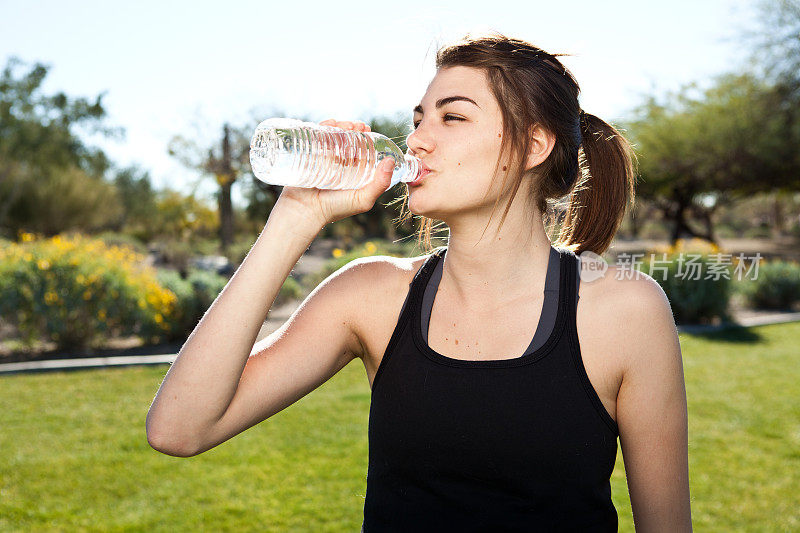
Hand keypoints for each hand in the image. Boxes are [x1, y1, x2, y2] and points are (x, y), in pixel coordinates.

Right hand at [273, 119, 394, 227]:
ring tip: (345, 125)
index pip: (362, 149)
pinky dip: (323, 126)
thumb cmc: (335, 208)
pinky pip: (316, 136)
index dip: (367, 137)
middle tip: (357, 126)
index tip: (367, 130)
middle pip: (348, 139)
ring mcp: (323, 158)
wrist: (304, 211)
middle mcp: (339, 164)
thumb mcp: (363, 199)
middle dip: (354, 127)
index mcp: (354, 172)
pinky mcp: (309, 155)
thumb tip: (390, 161)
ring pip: (333, 135)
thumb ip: (380, 184)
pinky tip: (330, 124)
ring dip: (341, 124)